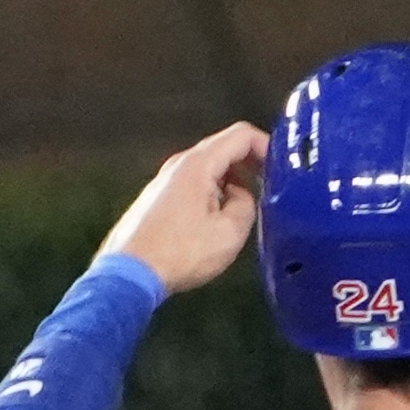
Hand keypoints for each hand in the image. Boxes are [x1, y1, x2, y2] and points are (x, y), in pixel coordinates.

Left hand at [98, 122, 266, 296]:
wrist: (128, 275)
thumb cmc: (180, 253)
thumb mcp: (230, 231)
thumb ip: (246, 204)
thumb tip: (240, 195)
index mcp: (198, 165)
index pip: (240, 135)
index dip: (267, 146)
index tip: (280, 167)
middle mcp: (177, 166)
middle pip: (222, 150)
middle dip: (249, 164)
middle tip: (268, 186)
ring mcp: (162, 182)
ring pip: (206, 170)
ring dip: (229, 182)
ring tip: (243, 209)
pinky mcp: (154, 200)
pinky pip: (191, 186)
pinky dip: (210, 193)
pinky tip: (214, 221)